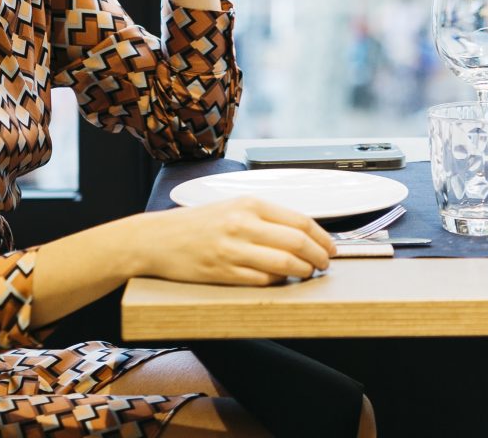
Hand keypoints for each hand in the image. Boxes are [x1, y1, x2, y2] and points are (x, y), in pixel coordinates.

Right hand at [129, 198, 336, 286]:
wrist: (156, 239)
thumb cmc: (196, 224)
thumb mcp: (232, 207)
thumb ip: (264, 217)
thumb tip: (302, 233)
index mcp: (249, 204)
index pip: (300, 220)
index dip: (322, 237)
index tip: (331, 247)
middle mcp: (243, 224)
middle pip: (298, 242)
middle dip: (319, 256)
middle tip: (325, 264)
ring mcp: (232, 250)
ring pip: (284, 264)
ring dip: (303, 271)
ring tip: (308, 273)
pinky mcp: (222, 273)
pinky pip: (262, 280)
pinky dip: (278, 282)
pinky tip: (282, 280)